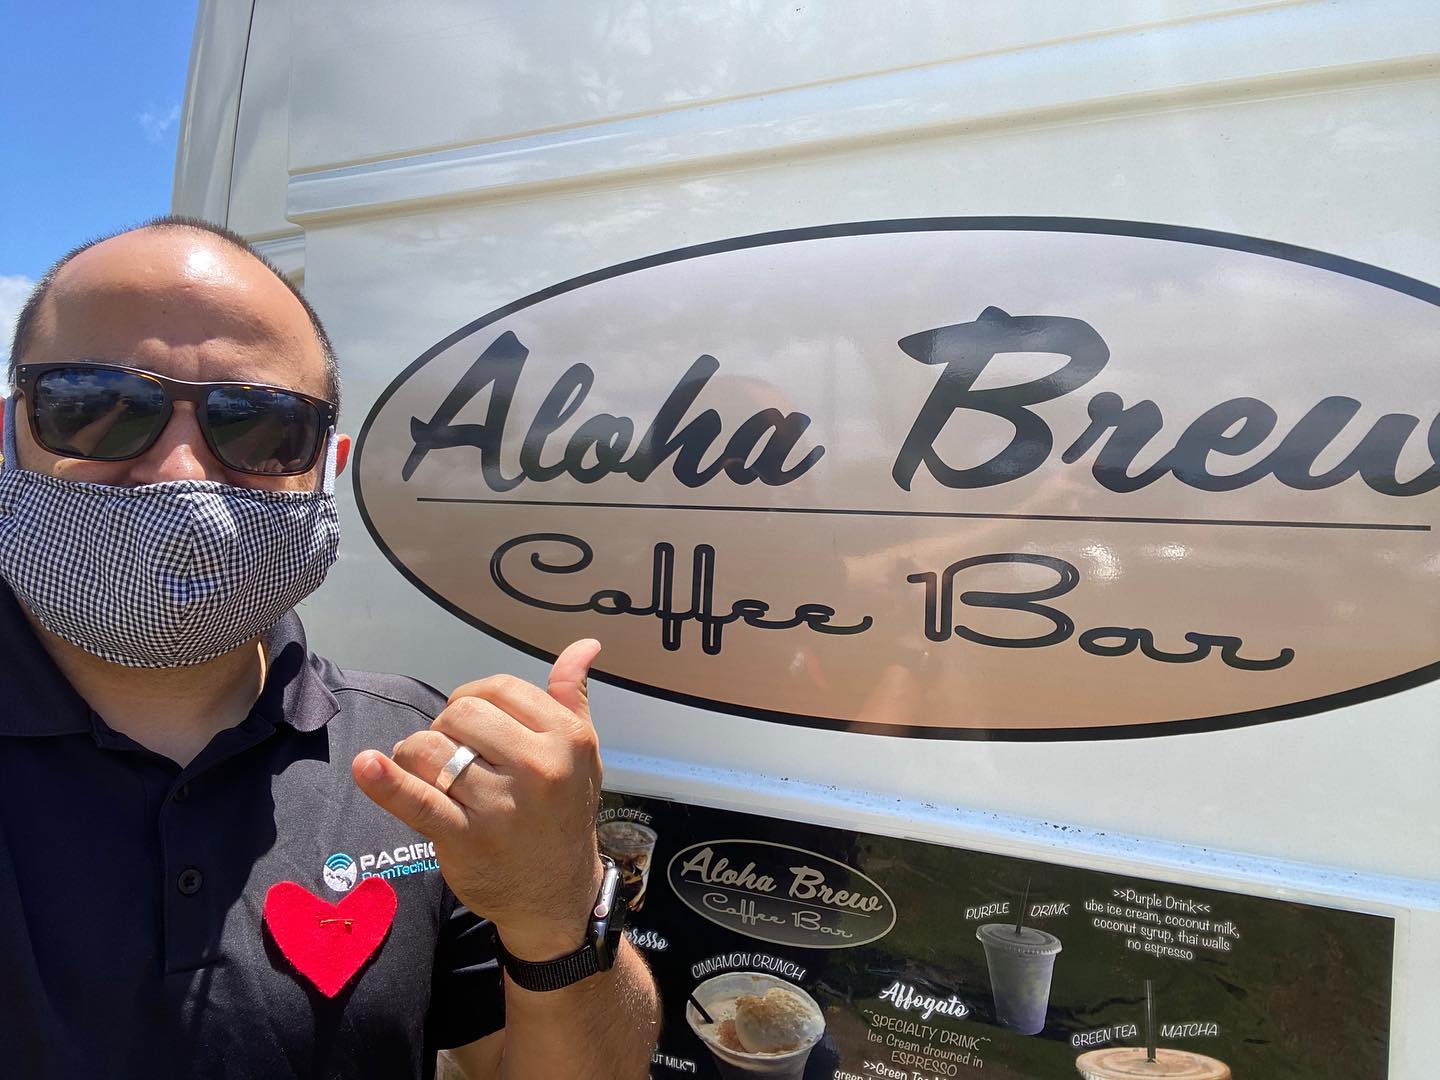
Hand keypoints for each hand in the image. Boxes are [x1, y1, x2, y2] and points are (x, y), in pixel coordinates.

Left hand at [352, 640, 605, 960]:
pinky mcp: (465, 838)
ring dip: (417, 756)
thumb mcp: (583, 754)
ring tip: (428, 774)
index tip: (473, 724)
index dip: (474, 699)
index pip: (499, 688)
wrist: (557, 896)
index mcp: (567, 738)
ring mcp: (500, 804)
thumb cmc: (563, 814)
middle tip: (454, 755)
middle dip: (446, 726)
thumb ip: (572, 697)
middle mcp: (538, 767)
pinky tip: (366, 765)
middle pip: (462, 713)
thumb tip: (584, 644)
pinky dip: (387, 782)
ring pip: (432, 748)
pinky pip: (418, 801)